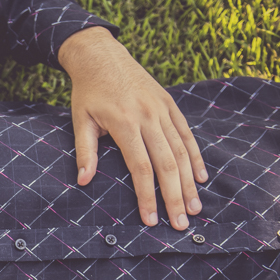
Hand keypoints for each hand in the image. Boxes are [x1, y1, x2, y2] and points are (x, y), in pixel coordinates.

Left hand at [59, 27, 207, 229]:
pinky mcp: (170, 105)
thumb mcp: (80, 120)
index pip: (141, 167)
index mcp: (125, 123)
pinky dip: (195, 157)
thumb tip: (83, 181)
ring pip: (181, 151)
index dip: (147, 196)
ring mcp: (163, 110)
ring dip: (189, 183)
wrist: (102, 55)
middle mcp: (149, 117)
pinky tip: (200, 178)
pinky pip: (186, 134)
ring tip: (194, 209)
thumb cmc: (88, 92)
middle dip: (174, 197)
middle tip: (181, 225)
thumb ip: (84, 151)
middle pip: (167, 164)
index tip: (151, 220)